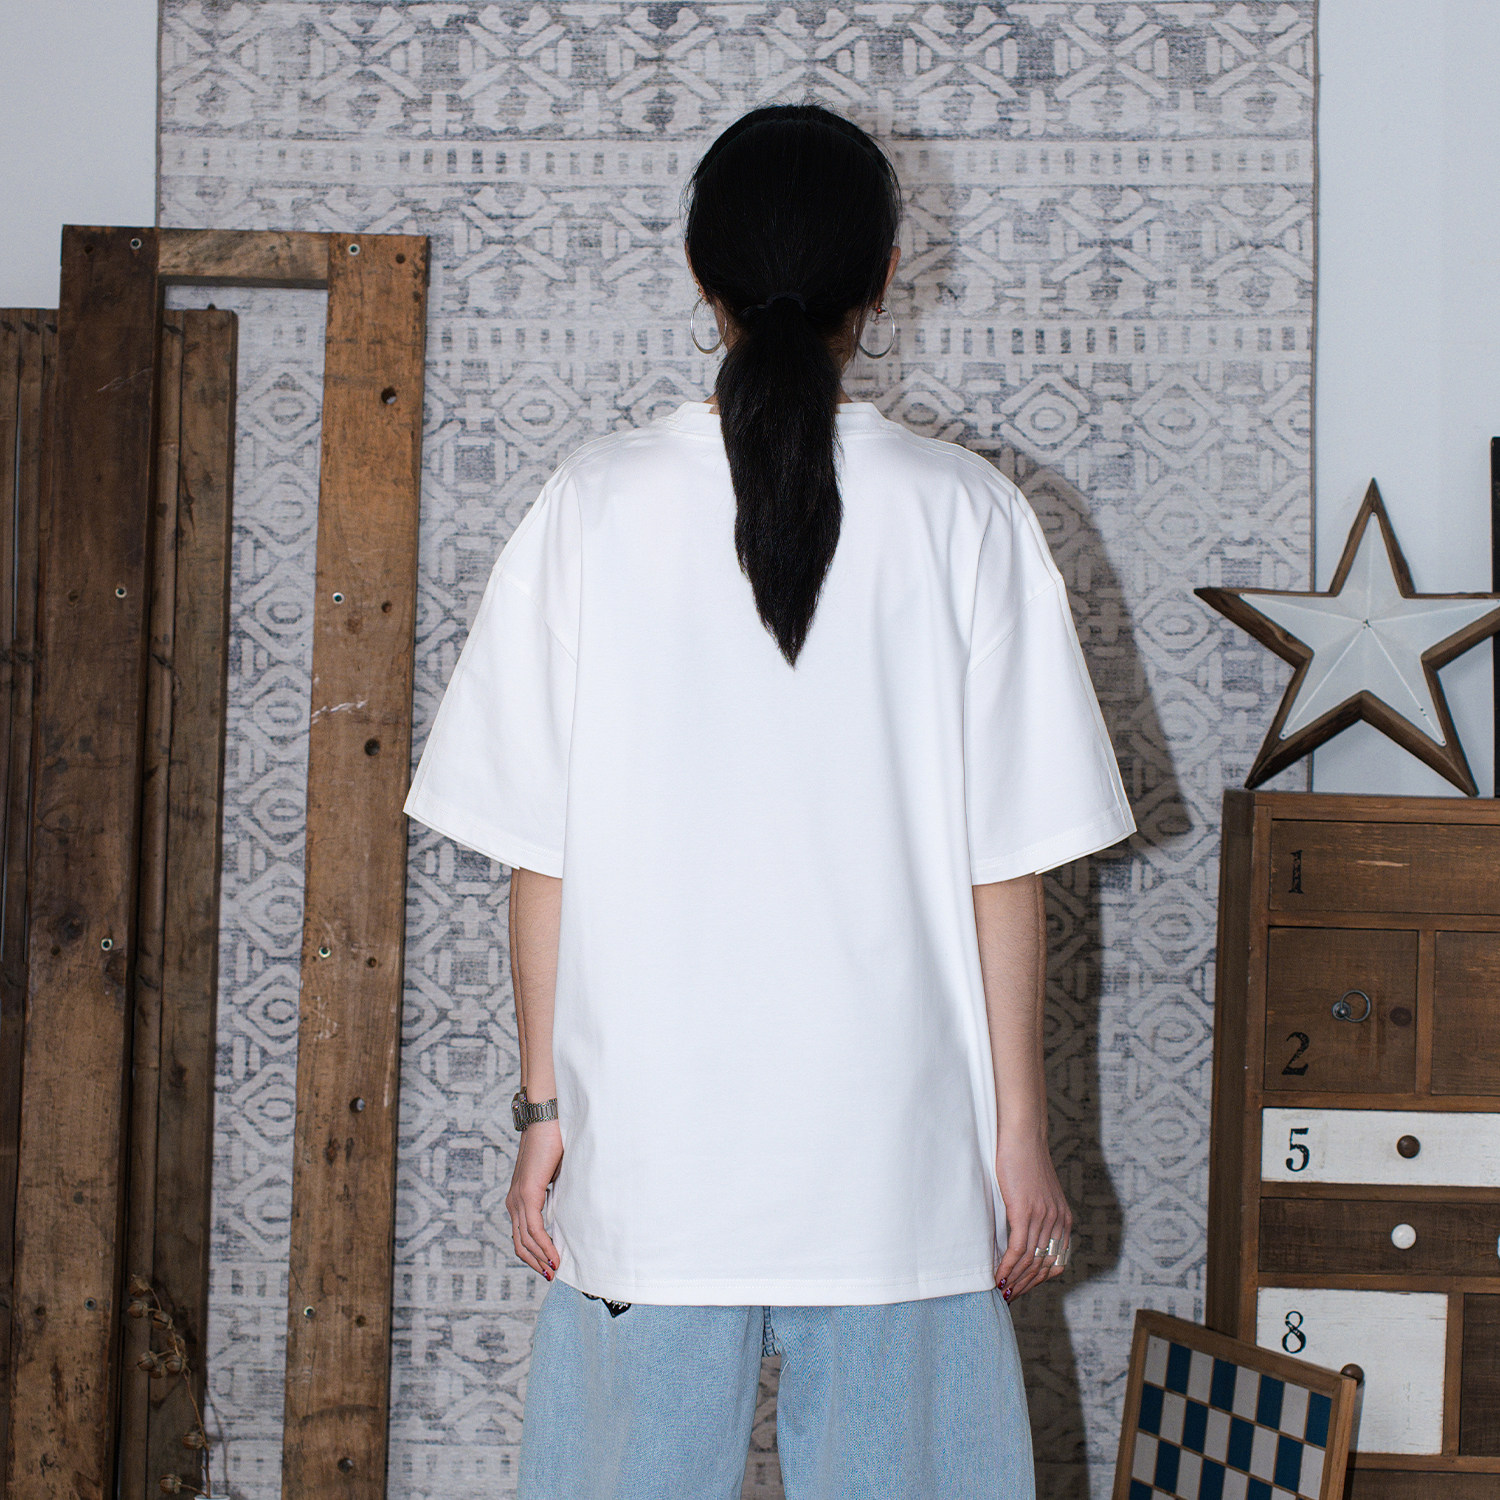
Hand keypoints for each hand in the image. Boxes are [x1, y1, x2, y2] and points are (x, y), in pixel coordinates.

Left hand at [506, 1118, 562, 1278]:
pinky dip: (544, 1246)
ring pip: (525, 1240)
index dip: (533, 1254)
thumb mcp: (555, 1175)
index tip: (549, 1265)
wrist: (546, 1118)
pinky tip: (555, 1256)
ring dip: (540, 1259)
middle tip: (552, 1275)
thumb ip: (555, 1194)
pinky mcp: (527, 1194)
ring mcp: (517, 1198)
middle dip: (536, 1262)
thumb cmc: (554, 1142)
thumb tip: (567, 1211)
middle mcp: (513, 1201)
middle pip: (519, 1244)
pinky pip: (534, 1229)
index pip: (521, 1235)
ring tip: (556, 1270)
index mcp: (518, 1198)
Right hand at [993, 1129, 1071, 1300]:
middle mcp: (1058, 1222)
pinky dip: (1007, 1266)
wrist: (1022, 1136)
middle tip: (1007, 1298)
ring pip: (1030, 1262)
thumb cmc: (1024, 1161)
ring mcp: (1043, 1218)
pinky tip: (996, 1275)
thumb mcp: (1038, 1193)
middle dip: (1025, 1286)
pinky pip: (1018, 1249)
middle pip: (1043, 1267)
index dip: (1037, 1281)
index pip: (1055, 1263)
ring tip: (1000, 1293)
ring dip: (1014, 1281)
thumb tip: (1021, 1236)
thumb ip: (1036, 1215)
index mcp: (1063, 1220)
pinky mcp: (1026, 1212)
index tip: (1021, 1289)